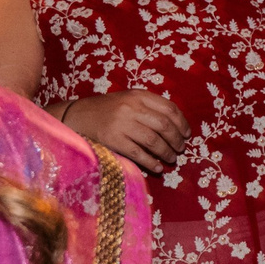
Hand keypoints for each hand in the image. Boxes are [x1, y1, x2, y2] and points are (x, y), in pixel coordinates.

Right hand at [59, 90, 190, 173]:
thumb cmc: (107, 109)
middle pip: (164, 126)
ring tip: (171, 158)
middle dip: (176, 140)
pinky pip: (138, 154)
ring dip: (166, 152)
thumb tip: (177, 124)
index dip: (182, 123)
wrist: (77, 116)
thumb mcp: (128, 100)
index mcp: (138, 96)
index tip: (187, 133)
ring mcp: (122, 124)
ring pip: (154, 141)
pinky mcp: (113, 140)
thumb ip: (149, 107)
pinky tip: (158, 167)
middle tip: (180, 149)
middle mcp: (131, 108)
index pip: (169, 108)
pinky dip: (151, 162)